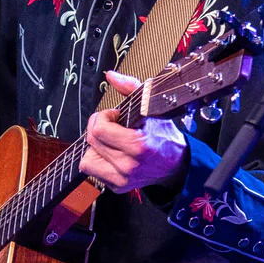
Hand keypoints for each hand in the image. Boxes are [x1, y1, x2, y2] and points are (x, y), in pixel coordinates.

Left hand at [79, 70, 189, 192]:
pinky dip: (97, 159)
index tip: (114, 115)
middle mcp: (128, 165)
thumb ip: (130, 88)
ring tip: (112, 141)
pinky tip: (112, 154)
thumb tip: (110, 75)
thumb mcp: (151, 108)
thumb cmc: (163, 136)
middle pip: (92, 140)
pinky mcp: (117, 187)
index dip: (103, 117)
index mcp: (138, 146)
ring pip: (87, 157)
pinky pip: (91, 169)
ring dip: (96, 146)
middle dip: (98, 127)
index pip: (99, 129)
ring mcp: (122, 179)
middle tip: (112, 125)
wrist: (176, 165)